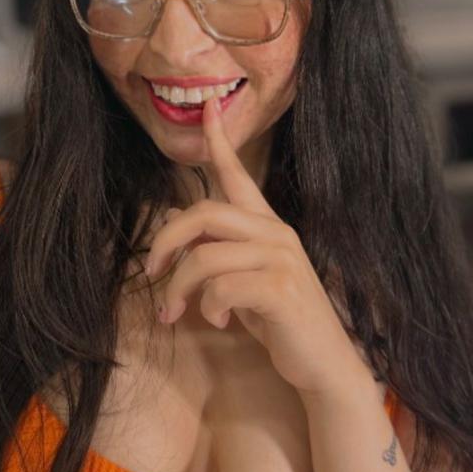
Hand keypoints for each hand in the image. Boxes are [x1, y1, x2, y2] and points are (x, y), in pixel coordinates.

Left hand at [143, 95, 365, 398]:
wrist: (322, 364)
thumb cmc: (279, 321)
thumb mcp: (241, 282)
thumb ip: (215, 250)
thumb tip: (174, 224)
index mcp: (266, 226)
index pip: (237, 175)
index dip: (219, 140)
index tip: (206, 107)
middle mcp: (276, 233)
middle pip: (203, 214)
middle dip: (164, 242)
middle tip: (150, 275)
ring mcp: (280, 259)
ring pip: (204, 256)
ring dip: (178, 289)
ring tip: (175, 314)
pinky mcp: (281, 289)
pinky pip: (221, 288)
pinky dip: (208, 309)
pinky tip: (219, 322)